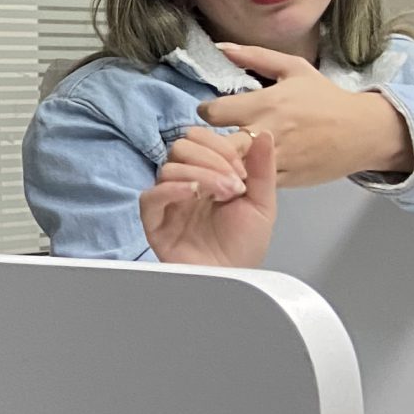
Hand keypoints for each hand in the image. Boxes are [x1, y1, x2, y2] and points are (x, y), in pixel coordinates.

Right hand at [140, 128, 277, 268]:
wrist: (236, 279)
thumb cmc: (244, 246)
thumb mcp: (262, 203)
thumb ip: (262, 169)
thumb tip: (263, 135)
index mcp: (206, 174)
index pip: (199, 139)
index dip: (220, 146)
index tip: (242, 170)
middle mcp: (184, 183)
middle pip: (181, 147)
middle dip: (211, 159)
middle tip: (234, 184)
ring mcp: (168, 202)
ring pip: (168, 168)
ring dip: (201, 176)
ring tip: (224, 195)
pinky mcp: (155, 222)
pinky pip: (150, 197)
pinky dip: (171, 189)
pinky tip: (194, 195)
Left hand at [200, 45, 413, 186]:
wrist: (363, 132)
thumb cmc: (325, 97)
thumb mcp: (293, 68)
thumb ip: (254, 56)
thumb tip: (220, 46)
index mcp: (265, 104)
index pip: (212, 113)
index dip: (205, 113)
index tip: (210, 112)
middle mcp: (267, 133)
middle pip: (217, 145)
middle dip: (206, 144)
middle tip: (208, 140)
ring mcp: (275, 160)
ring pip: (232, 169)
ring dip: (222, 164)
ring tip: (220, 157)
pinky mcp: (284, 180)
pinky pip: (252, 184)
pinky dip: (242, 179)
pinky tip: (240, 172)